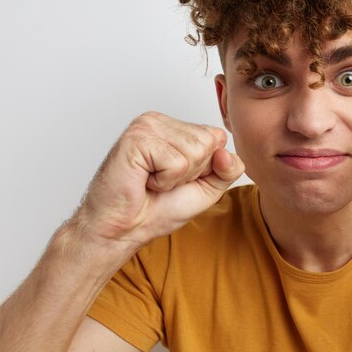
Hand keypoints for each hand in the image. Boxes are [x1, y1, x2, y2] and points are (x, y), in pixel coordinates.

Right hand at [72, 111, 243, 252]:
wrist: (122, 230)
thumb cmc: (158, 208)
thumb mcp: (207, 189)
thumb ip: (228, 170)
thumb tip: (226, 153)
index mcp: (176, 127)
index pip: (217, 137)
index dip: (206, 168)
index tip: (179, 178)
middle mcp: (161, 121)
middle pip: (209, 143)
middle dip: (192, 172)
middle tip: (163, 181)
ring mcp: (147, 126)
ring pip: (195, 151)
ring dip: (176, 178)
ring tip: (153, 180)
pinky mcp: (137, 139)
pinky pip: (176, 162)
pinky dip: (164, 181)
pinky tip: (144, 180)